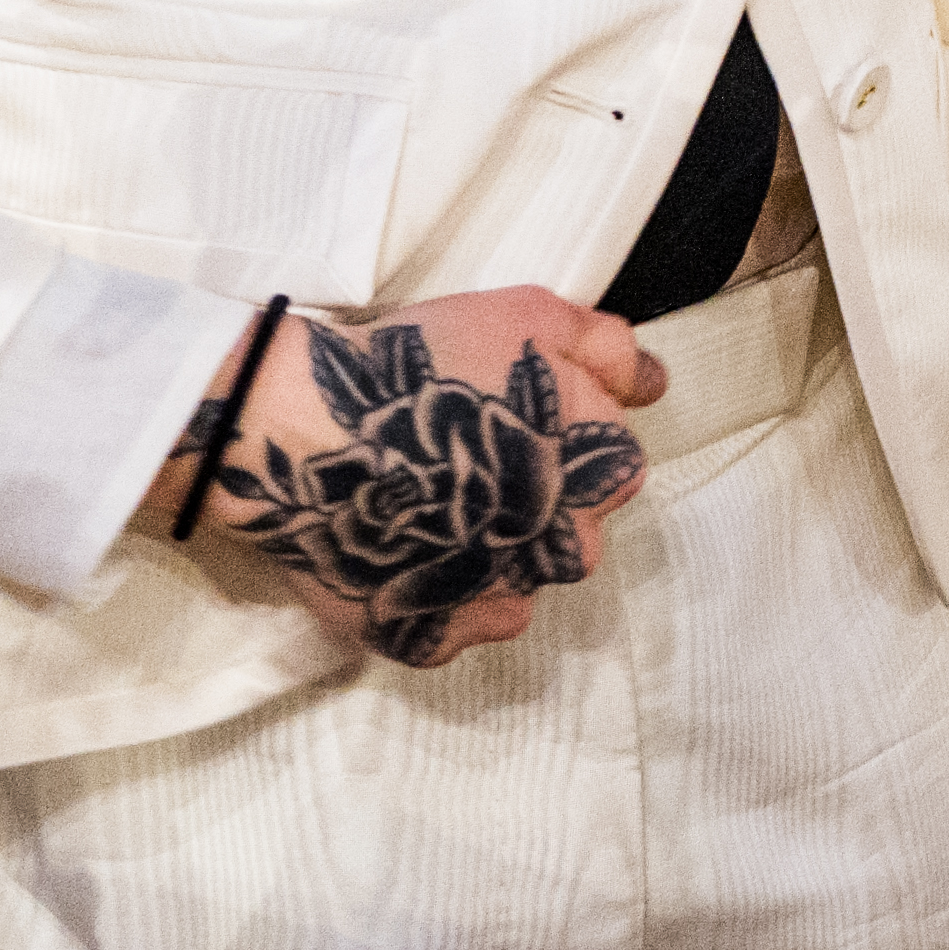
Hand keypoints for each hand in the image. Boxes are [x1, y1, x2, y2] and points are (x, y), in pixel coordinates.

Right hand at [152, 288, 666, 667]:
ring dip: (501, 554)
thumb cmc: (415, 366)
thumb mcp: (526, 315)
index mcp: (593, 469)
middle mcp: (557, 544)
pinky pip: (469, 629)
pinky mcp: (430, 634)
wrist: (298, 425)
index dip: (572, 444)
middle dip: (541, 503)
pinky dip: (455, 602)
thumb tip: (650, 383)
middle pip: (575, 532)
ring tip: (444, 510)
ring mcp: (495, 596)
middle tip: (475, 467)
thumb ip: (606, 347)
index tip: (520, 428)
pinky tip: (423, 558)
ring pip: (526, 583)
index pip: (618, 469)